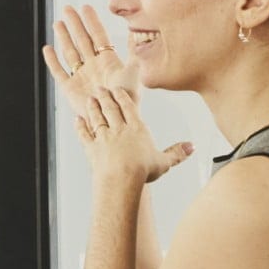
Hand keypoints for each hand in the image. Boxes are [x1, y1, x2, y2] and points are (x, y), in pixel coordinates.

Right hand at [44, 5, 138, 119]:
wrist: (114, 118)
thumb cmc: (127, 98)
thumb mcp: (134, 72)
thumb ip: (134, 52)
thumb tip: (138, 31)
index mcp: (108, 61)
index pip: (98, 36)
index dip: (91, 21)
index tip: (85, 7)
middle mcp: (93, 66)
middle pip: (81, 40)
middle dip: (75, 24)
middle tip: (67, 8)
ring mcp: (80, 76)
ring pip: (69, 52)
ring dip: (63, 37)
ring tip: (58, 22)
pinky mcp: (70, 88)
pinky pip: (59, 72)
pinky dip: (52, 61)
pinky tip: (47, 48)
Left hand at [78, 87, 192, 186]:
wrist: (120, 180)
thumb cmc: (142, 172)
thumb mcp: (164, 162)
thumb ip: (178, 153)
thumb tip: (192, 147)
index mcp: (137, 129)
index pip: (129, 108)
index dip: (122, 97)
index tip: (117, 89)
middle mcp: (118, 130)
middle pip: (111, 109)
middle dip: (105, 97)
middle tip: (100, 88)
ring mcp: (103, 138)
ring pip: (97, 118)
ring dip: (93, 108)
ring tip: (90, 99)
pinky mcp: (91, 148)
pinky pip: (84, 134)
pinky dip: (80, 126)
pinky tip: (77, 120)